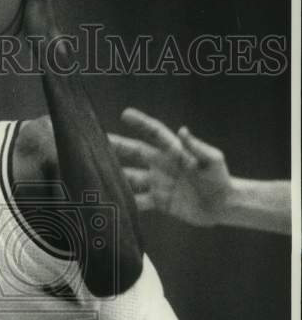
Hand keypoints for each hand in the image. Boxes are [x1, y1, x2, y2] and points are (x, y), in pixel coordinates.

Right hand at [108, 108, 233, 226]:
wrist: (222, 205)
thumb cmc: (220, 178)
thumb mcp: (212, 160)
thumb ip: (197, 147)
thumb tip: (182, 130)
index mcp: (174, 152)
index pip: (154, 133)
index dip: (140, 123)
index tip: (125, 114)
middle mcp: (161, 165)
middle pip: (134, 153)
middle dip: (116, 147)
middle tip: (96, 142)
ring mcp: (158, 183)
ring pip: (130, 177)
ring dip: (115, 176)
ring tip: (96, 174)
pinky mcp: (158, 201)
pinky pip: (137, 201)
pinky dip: (124, 201)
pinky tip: (110, 201)